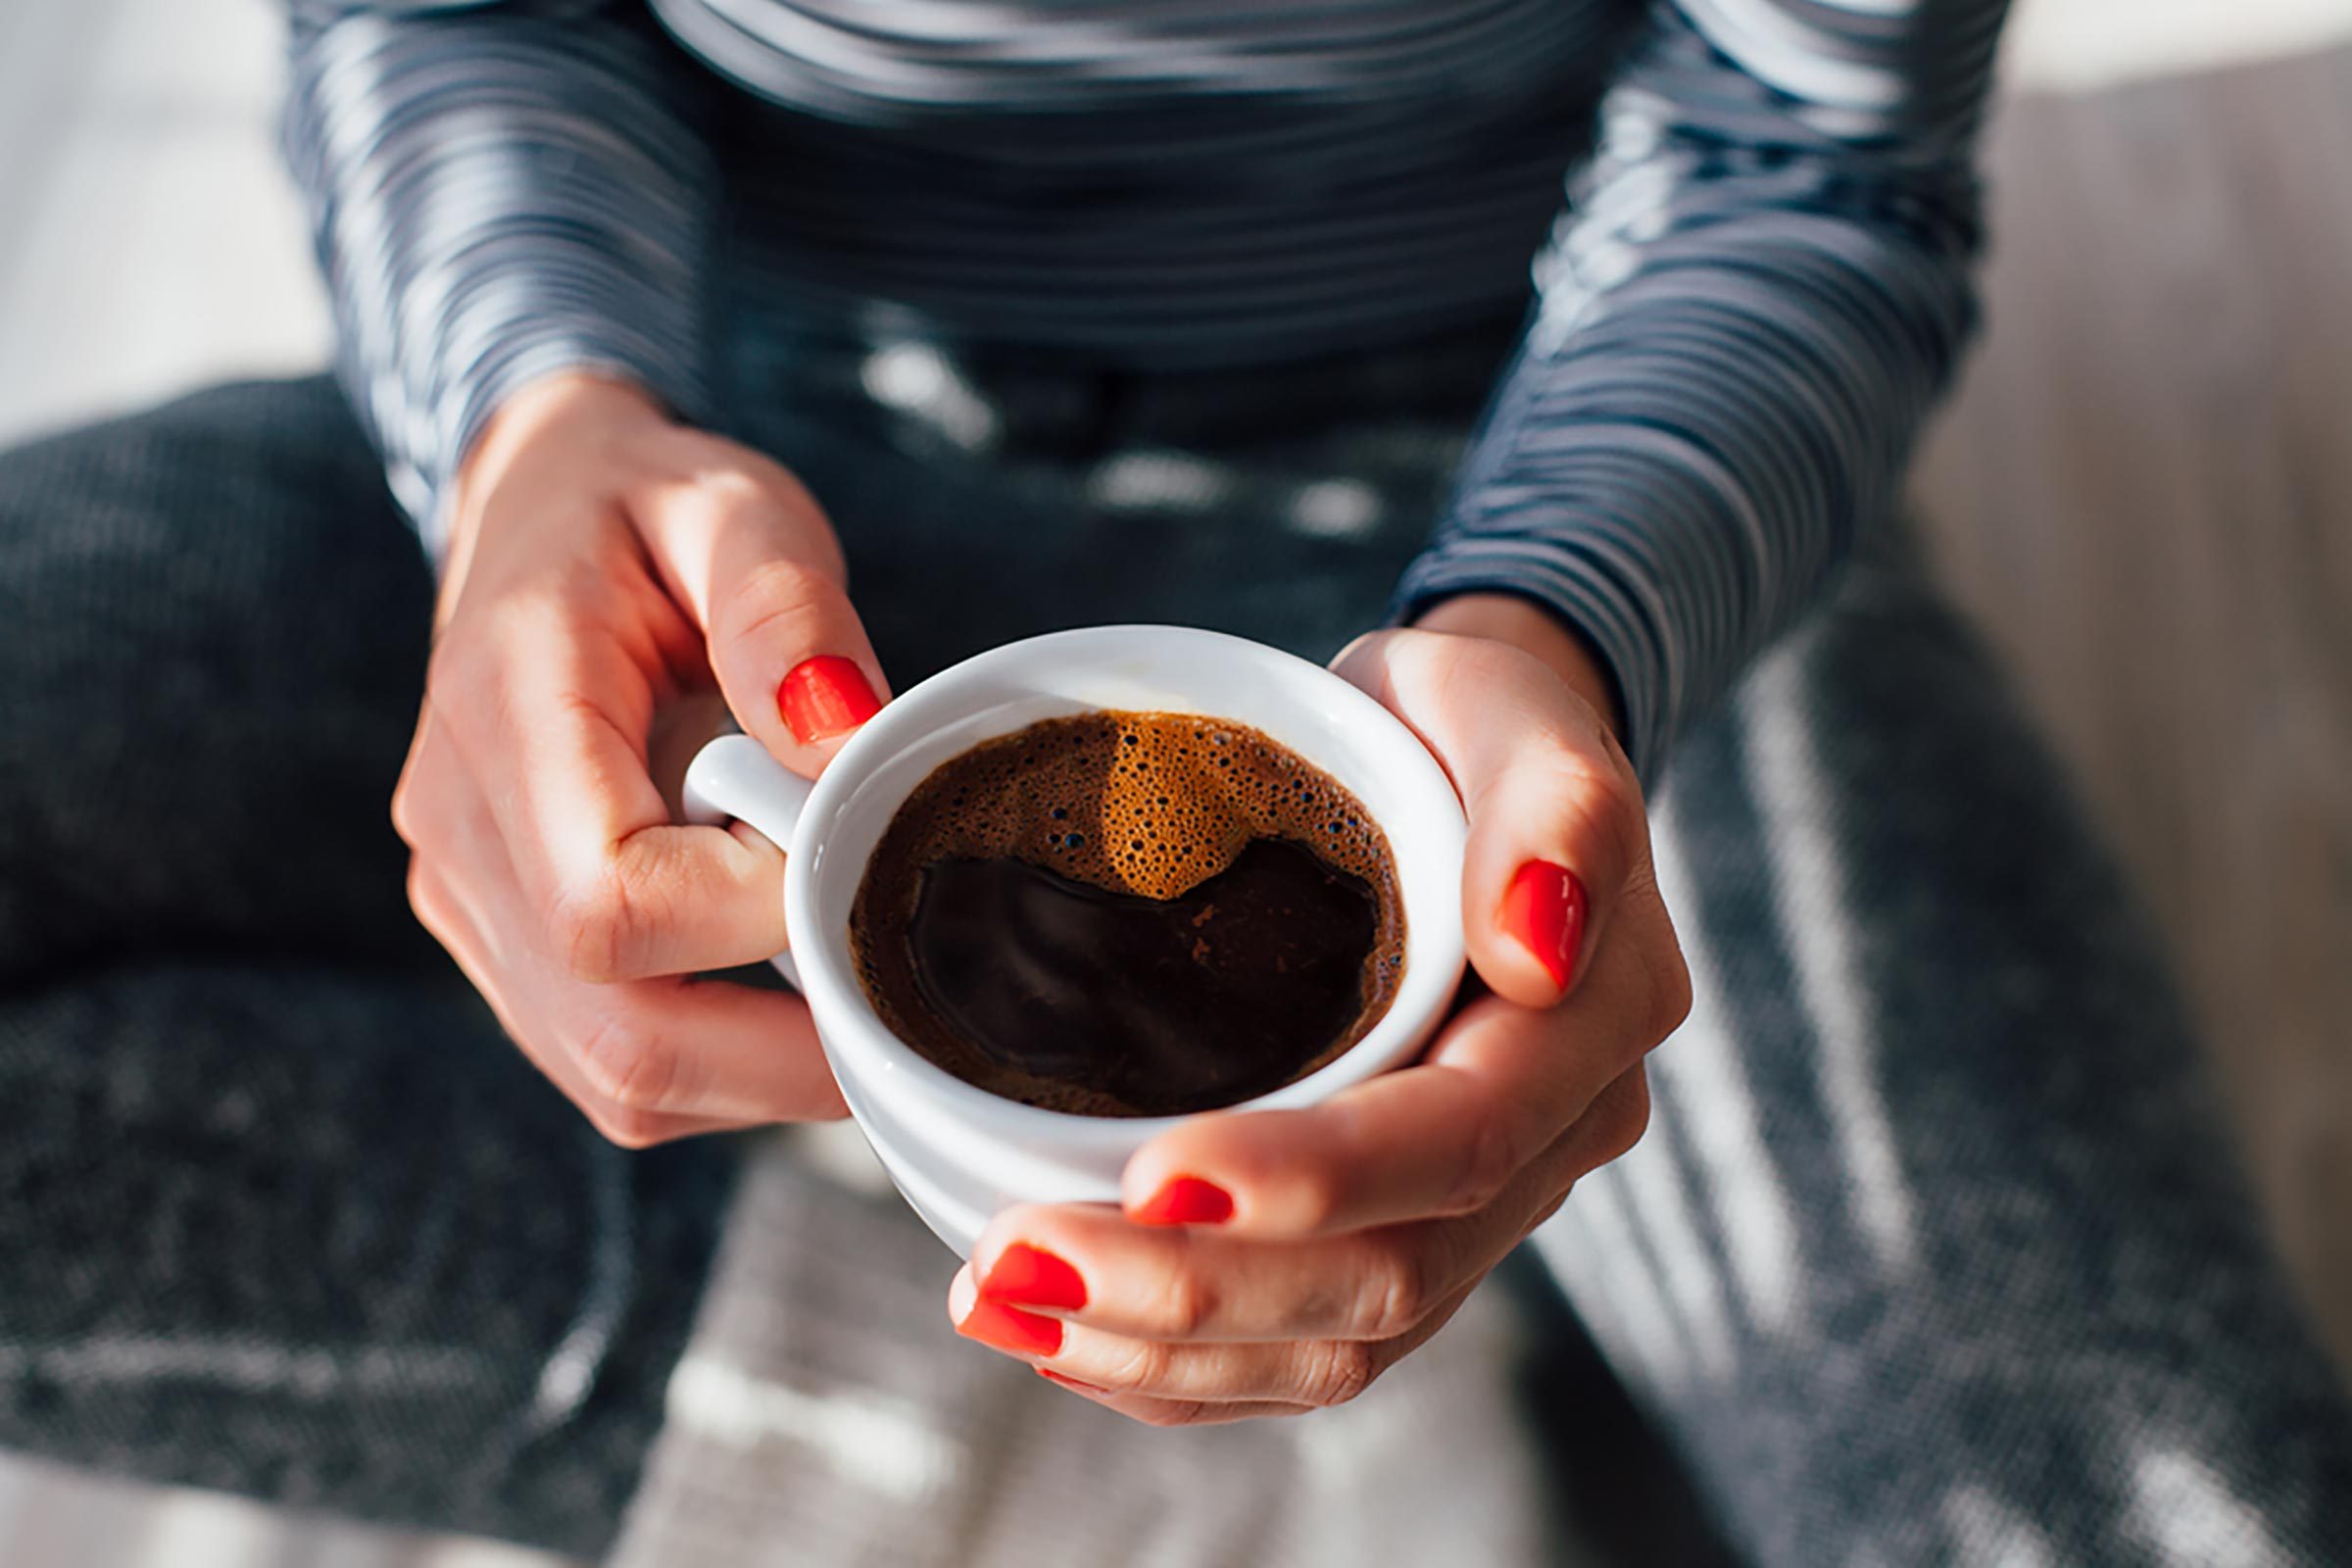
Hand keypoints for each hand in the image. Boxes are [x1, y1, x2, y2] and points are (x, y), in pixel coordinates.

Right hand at [394, 373, 889, 1144]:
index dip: (754, 916)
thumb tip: (841, 742)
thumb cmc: (645, 511)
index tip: (846, 843)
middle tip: (907, 986)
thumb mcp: (731, 505)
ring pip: (616, 1078)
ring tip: (854, 970)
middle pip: (616, 1037)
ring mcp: (468, 902)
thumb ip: (784, 604)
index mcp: (504, 711)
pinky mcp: (501, 946)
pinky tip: (791, 981)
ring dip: (764, 1069)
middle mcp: (458, 831)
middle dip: (787, 1049)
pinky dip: (724, 1061)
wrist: (538, 514)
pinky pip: (612, 1064)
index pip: (610, 904)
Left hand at [944, 596, 1689, 1422]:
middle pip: (1385, 1277)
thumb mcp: (1511, 707)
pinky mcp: (1398, 1235)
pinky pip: (1298, 1349)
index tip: (1150, 1173)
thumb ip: (1555, 805)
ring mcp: (1474, 1209)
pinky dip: (1175, 1365)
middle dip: (1196, 1291)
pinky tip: (1056, 1333)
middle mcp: (1548, 1145)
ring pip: (1336, 1345)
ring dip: (1162, 1348)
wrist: (1452, 769)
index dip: (1310, 1181)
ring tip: (1002, 1299)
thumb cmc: (1462, 726)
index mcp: (1587, 1026)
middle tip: (1016, 1258)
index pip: (1458, 1145)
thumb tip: (1535, 942)